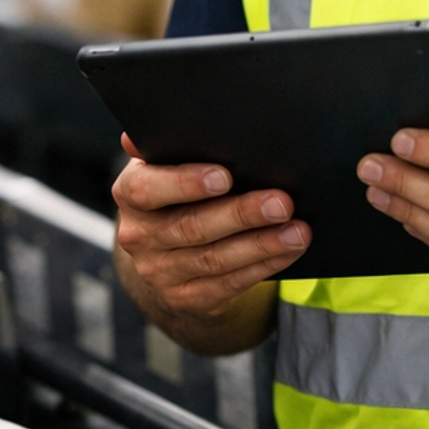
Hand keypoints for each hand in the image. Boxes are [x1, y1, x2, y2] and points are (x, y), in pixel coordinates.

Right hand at [112, 138, 310, 325]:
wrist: (166, 253)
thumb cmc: (176, 192)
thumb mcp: (167, 165)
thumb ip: (169, 146)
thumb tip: (159, 130)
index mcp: (130, 194)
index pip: (146, 189)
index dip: (183, 183)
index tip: (224, 177)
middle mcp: (139, 236)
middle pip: (191, 227)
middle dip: (241, 214)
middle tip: (281, 203)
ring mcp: (160, 272)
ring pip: (215, 259)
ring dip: (262, 244)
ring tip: (298, 231)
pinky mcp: (186, 298)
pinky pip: (229, 283)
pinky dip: (264, 266)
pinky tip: (288, 251)